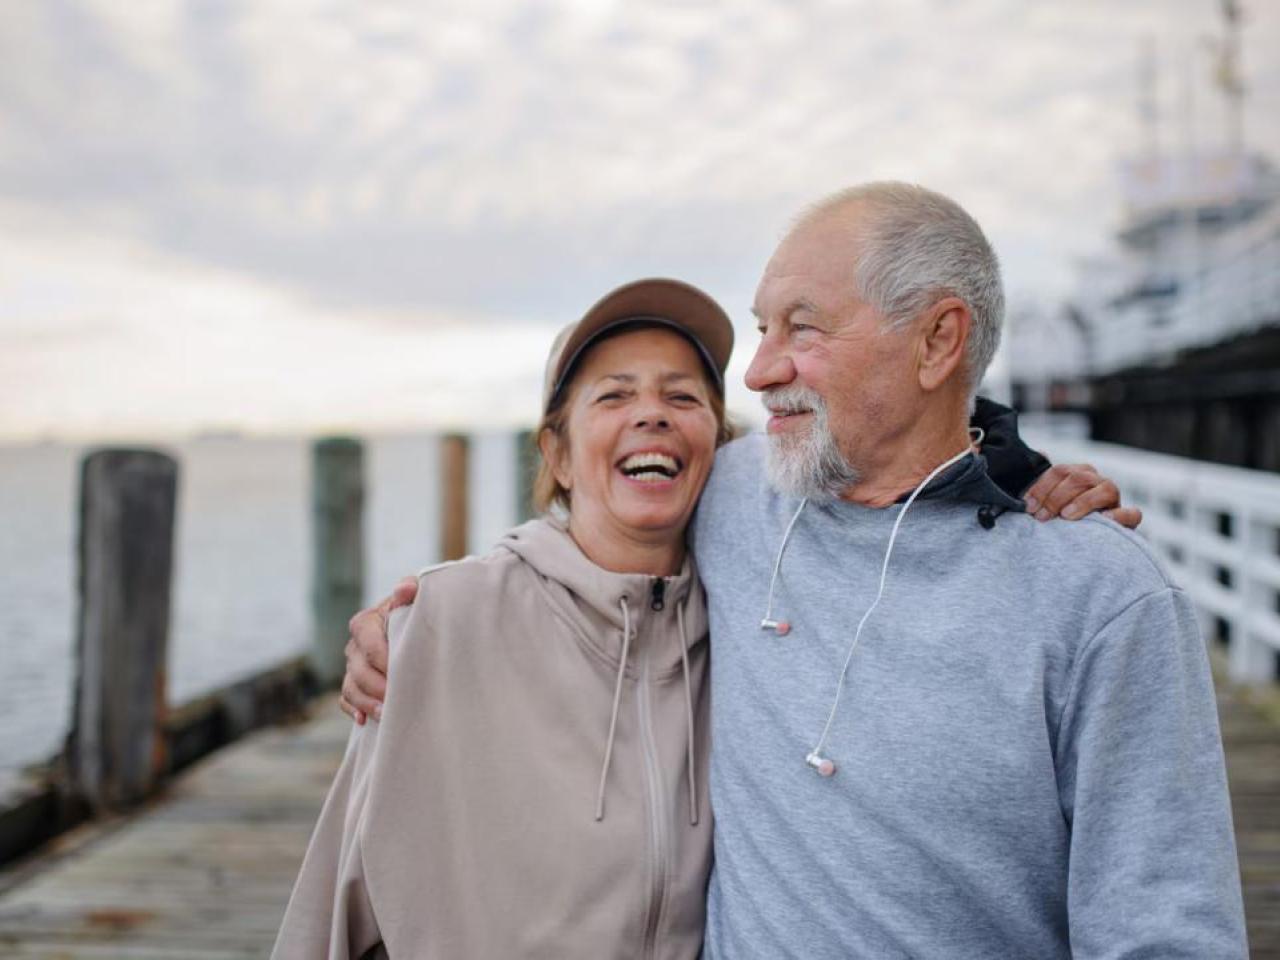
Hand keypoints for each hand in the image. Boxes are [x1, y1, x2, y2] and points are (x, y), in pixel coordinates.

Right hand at [339, 575, 417, 724]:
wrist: (415, 623)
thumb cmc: (416, 609)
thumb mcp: (416, 597)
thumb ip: (410, 591)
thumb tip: (405, 589)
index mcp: (366, 622)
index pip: (370, 645)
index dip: (386, 661)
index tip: (406, 674)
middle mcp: (355, 645)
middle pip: (359, 671)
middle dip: (378, 688)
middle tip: (398, 701)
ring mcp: (352, 665)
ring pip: (351, 688)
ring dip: (366, 703)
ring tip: (386, 714)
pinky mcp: (354, 683)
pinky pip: (346, 699)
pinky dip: (354, 710)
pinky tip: (365, 721)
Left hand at [1023, 463, 1142, 529]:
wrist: (1085, 540)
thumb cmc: (1061, 516)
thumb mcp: (1047, 499)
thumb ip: (1043, 481)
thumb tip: (1041, 452)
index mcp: (1077, 474)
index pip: (1060, 472)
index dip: (1042, 487)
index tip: (1028, 506)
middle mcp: (1096, 482)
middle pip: (1078, 478)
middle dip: (1056, 497)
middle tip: (1042, 517)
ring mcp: (1114, 499)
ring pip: (1105, 489)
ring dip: (1083, 502)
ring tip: (1066, 516)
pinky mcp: (1127, 518)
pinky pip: (1131, 513)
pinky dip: (1120, 515)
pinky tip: (1104, 519)